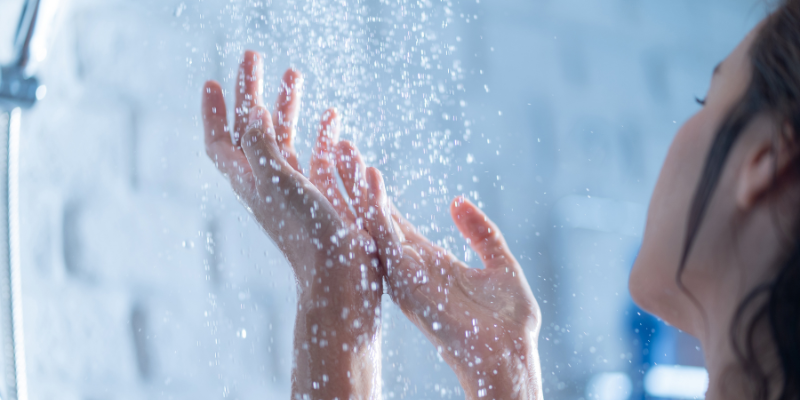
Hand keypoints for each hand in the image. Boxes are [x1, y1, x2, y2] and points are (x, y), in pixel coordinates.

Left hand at [202, 51, 381, 399]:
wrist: (341, 276)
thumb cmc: (307, 233)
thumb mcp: (278, 182)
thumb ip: (262, 145)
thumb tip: (250, 113)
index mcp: (251, 181)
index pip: (221, 141)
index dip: (214, 112)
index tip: (213, 82)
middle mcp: (268, 182)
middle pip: (253, 130)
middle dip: (253, 93)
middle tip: (257, 58)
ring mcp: (295, 189)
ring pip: (285, 138)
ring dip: (287, 105)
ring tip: (295, 74)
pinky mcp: (322, 195)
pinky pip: (317, 155)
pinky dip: (321, 132)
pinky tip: (333, 116)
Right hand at [335, 142, 542, 399]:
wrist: (510, 354)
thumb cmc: (507, 320)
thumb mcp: (499, 263)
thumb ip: (480, 232)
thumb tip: (457, 201)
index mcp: (426, 261)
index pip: (391, 219)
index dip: (374, 191)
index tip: (359, 161)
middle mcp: (409, 266)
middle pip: (373, 217)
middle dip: (353, 183)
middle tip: (338, 146)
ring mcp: (406, 274)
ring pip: (372, 223)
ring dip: (356, 188)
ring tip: (344, 151)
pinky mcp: (409, 281)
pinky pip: (386, 239)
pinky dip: (376, 209)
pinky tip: (370, 179)